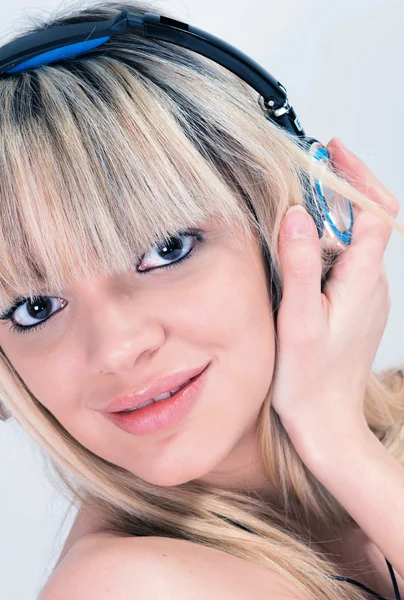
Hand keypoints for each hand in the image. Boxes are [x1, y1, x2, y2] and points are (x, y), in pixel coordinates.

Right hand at [270, 137, 399, 457]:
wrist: (328, 422)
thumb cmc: (309, 379)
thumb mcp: (297, 319)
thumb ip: (298, 263)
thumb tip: (296, 213)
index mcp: (363, 281)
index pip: (374, 212)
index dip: (356, 177)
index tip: (331, 151)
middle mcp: (373, 284)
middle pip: (371, 220)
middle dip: (346, 189)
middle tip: (313, 168)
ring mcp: (367, 297)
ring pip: (359, 241)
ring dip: (335, 216)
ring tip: (301, 203)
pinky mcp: (356, 308)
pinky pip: (349, 262)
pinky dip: (330, 242)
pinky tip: (304, 248)